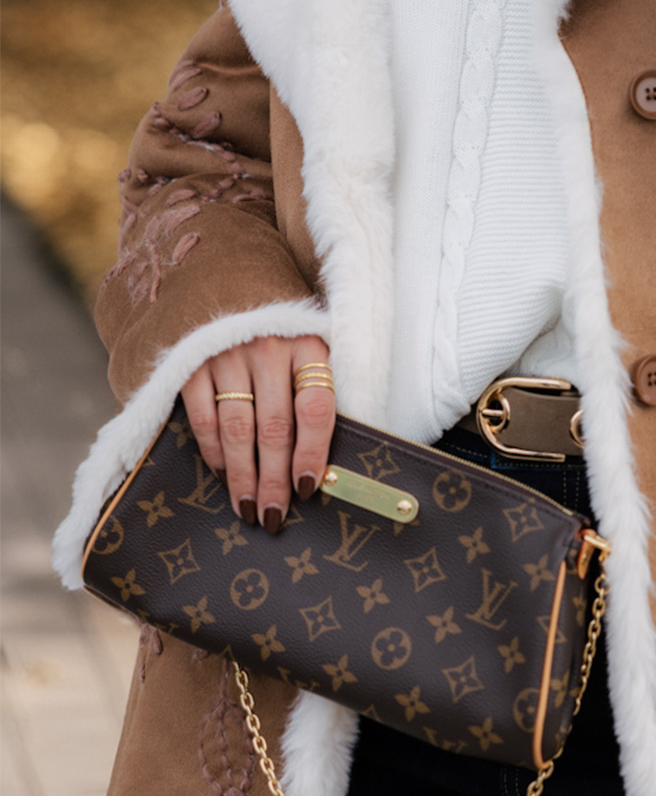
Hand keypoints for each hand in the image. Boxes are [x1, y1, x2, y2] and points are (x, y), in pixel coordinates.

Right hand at [180, 334, 334, 533]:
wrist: (229, 280)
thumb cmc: (281, 329)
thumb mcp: (309, 345)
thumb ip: (316, 390)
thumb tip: (321, 465)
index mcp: (309, 343)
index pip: (316, 408)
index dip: (312, 453)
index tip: (307, 489)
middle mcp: (269, 347)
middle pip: (275, 427)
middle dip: (274, 478)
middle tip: (273, 516)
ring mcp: (227, 353)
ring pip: (238, 429)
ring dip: (242, 475)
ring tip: (248, 507)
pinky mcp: (192, 362)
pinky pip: (203, 418)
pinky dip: (213, 452)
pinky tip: (222, 474)